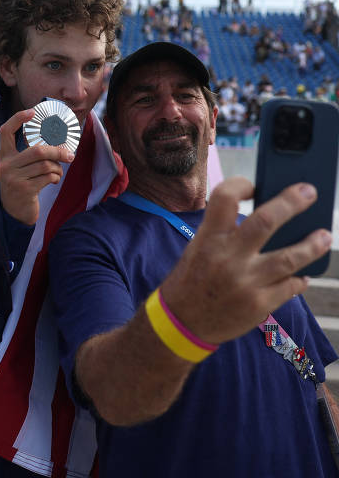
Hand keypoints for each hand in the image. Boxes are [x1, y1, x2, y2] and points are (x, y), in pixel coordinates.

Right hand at [0, 109, 74, 225]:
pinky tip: (53, 180)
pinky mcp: (24, 190)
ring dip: (58, 168)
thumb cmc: (22, 183)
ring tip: (58, 172)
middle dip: (58, 152)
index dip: (18, 119)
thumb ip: (31, 155)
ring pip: (46, 165)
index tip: (32, 111)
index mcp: (4, 156)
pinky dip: (55, 177)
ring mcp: (14, 178)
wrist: (15, 212)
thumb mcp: (20, 167)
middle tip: (70, 155)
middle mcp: (6, 165)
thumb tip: (58, 141)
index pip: (6, 131)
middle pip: (37, 151)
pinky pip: (48, 177)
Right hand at [161, 177, 331, 344]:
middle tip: (309, 192)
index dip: (241, 184)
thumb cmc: (193, 279)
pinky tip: (304, 273)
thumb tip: (265, 215)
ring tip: (324, 235)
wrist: (182, 322)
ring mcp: (246, 283)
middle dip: (291, 203)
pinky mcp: (259, 305)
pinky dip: (299, 278)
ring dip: (311, 246)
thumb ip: (225, 231)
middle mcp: (228, 257)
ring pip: (288, 258)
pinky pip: (289, 287)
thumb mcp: (199, 247)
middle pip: (266, 221)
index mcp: (209, 238)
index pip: (225, 198)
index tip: (254, 186)